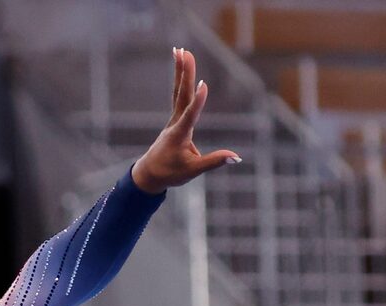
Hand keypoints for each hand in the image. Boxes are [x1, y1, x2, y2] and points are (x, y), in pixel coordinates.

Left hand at [130, 47, 238, 192]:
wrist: (149, 175)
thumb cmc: (170, 173)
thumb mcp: (192, 171)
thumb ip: (214, 162)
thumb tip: (236, 157)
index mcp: (180, 134)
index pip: (190, 114)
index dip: (197, 100)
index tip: (203, 84)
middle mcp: (175, 123)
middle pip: (181, 94)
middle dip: (184, 73)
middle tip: (185, 52)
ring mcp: (173, 119)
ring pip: (178, 91)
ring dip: (180, 70)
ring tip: (180, 51)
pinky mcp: (175, 119)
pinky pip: (178, 96)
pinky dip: (180, 81)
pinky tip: (182, 68)